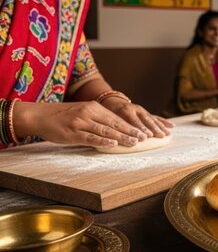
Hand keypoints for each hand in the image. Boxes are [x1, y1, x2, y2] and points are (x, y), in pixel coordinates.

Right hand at [14, 101, 149, 147]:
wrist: (39, 115)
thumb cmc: (63, 116)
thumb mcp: (83, 112)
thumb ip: (98, 119)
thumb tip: (116, 130)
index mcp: (93, 107)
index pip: (117, 118)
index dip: (131, 125)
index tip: (144, 131)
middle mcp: (89, 113)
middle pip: (114, 123)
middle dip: (131, 131)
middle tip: (145, 138)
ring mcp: (81, 123)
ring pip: (105, 130)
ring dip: (122, 137)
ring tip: (134, 142)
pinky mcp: (72, 133)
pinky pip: (90, 138)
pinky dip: (103, 141)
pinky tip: (113, 144)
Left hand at [101, 97, 173, 138]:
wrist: (111, 100)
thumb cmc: (106, 112)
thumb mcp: (106, 116)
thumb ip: (111, 124)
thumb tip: (112, 137)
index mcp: (124, 110)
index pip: (133, 120)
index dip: (140, 129)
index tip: (145, 137)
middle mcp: (135, 109)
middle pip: (145, 120)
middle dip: (153, 128)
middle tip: (159, 136)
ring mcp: (142, 110)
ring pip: (152, 118)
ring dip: (160, 126)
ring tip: (166, 134)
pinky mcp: (146, 112)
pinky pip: (156, 117)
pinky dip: (164, 121)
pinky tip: (172, 126)